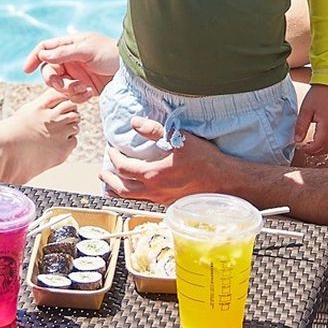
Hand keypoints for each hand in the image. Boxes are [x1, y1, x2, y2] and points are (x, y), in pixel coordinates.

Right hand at [22, 31, 118, 100]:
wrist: (133, 72)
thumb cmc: (112, 54)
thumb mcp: (87, 50)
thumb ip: (64, 53)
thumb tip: (42, 55)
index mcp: (71, 45)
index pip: (46, 48)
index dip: (35, 57)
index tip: (27, 69)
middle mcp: (71, 60)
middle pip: (49, 70)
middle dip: (52, 79)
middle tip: (59, 86)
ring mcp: (78, 75)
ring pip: (59, 85)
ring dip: (66, 90)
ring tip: (82, 89)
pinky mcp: (85, 88)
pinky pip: (72, 95)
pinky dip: (76, 96)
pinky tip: (89, 94)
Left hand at [99, 118, 232, 204]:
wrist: (225, 182)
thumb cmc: (205, 160)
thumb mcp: (180, 139)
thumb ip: (155, 130)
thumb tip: (134, 122)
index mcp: (153, 175)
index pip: (123, 168)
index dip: (113, 158)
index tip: (111, 150)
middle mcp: (154, 192)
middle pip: (121, 189)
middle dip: (109, 180)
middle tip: (102, 172)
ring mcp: (161, 201)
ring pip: (132, 200)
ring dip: (118, 191)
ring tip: (111, 186)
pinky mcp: (170, 205)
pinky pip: (145, 203)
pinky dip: (134, 197)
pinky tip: (136, 192)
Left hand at [293, 83, 327, 159]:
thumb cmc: (317, 96)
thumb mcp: (305, 110)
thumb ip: (301, 127)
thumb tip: (297, 141)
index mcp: (327, 126)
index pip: (318, 145)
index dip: (308, 149)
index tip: (300, 147)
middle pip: (326, 148)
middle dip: (314, 151)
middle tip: (304, 148)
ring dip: (323, 150)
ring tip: (312, 146)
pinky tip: (322, 141)